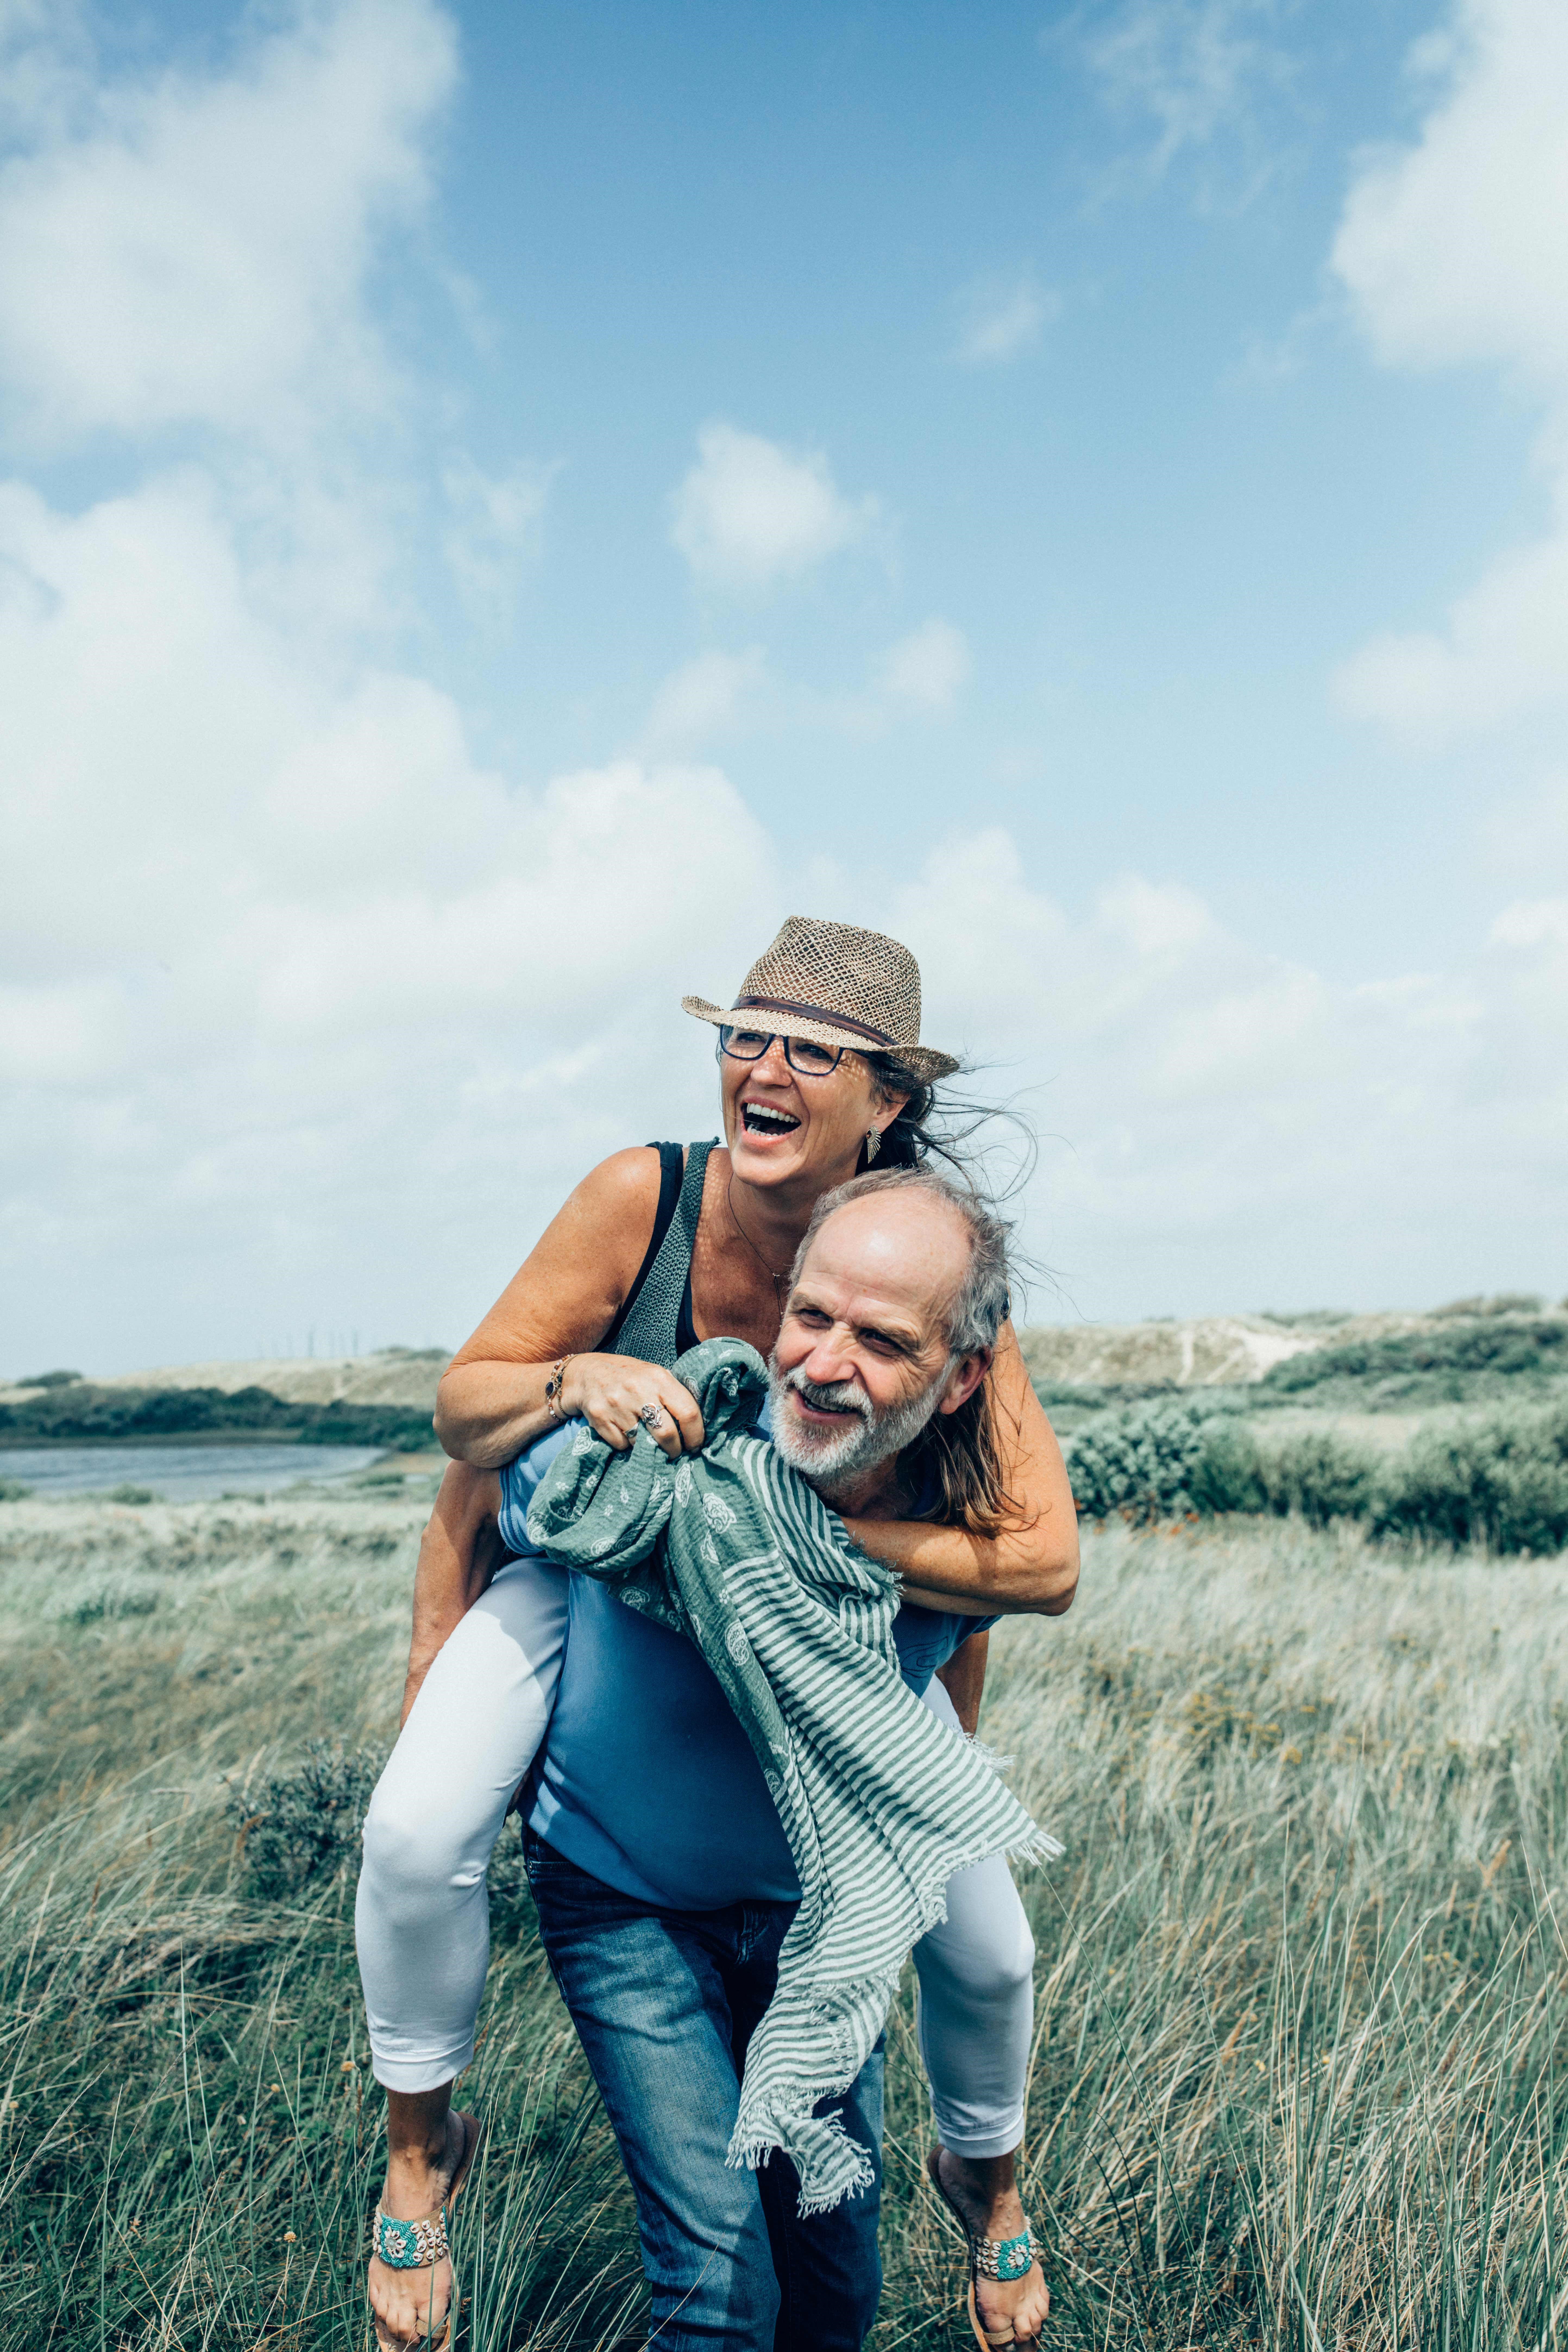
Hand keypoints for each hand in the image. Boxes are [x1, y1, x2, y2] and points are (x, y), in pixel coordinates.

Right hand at [562, 1353, 704, 1459]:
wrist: (587, 1373)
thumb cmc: (630, 1376)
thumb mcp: (655, 1375)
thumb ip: (674, 1395)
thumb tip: (697, 1426)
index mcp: (659, 1378)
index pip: (688, 1412)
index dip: (696, 1435)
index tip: (695, 1445)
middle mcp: (638, 1390)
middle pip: (667, 1434)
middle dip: (675, 1450)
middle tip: (676, 1453)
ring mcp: (617, 1405)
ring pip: (643, 1443)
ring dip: (649, 1448)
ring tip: (649, 1440)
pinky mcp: (600, 1418)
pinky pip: (622, 1445)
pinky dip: (627, 1445)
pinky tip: (626, 1432)